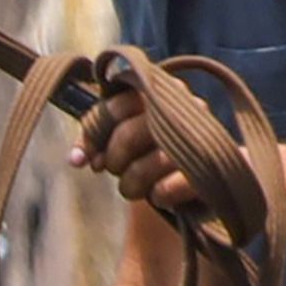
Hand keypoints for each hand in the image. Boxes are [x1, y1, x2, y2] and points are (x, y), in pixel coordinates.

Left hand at [72, 74, 204, 219]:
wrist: (197, 179)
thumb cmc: (150, 152)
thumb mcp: (120, 137)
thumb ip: (95, 139)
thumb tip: (75, 160)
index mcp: (160, 90)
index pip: (117, 105)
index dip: (97, 134)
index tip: (93, 158)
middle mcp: (186, 106)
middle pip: (129, 134)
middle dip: (114, 160)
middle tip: (116, 171)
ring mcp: (202, 138)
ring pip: (148, 165)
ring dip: (131, 184)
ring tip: (132, 188)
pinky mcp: (210, 171)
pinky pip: (169, 187)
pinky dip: (158, 196)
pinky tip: (160, 196)